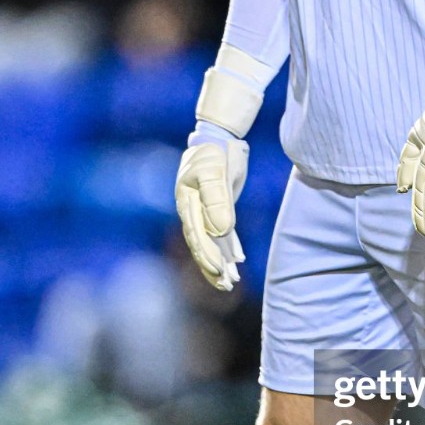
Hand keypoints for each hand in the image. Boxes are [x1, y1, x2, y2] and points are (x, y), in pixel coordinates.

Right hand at [175, 138, 248, 290]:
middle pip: (202, 244)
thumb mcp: (214, 172)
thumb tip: (220, 231)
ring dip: (220, 261)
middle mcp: (193, 211)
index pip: (196, 235)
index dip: (206, 254)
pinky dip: (229, 247)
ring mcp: (204, 211)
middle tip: (225, 285)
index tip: (217, 270)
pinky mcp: (218, 209)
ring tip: (230, 282)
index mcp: (187, 204)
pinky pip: (222, 234)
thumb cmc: (213, 153)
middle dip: (212, 266)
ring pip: (212, 242)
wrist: (218, 139)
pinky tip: (237, 259)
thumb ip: (217, 200)